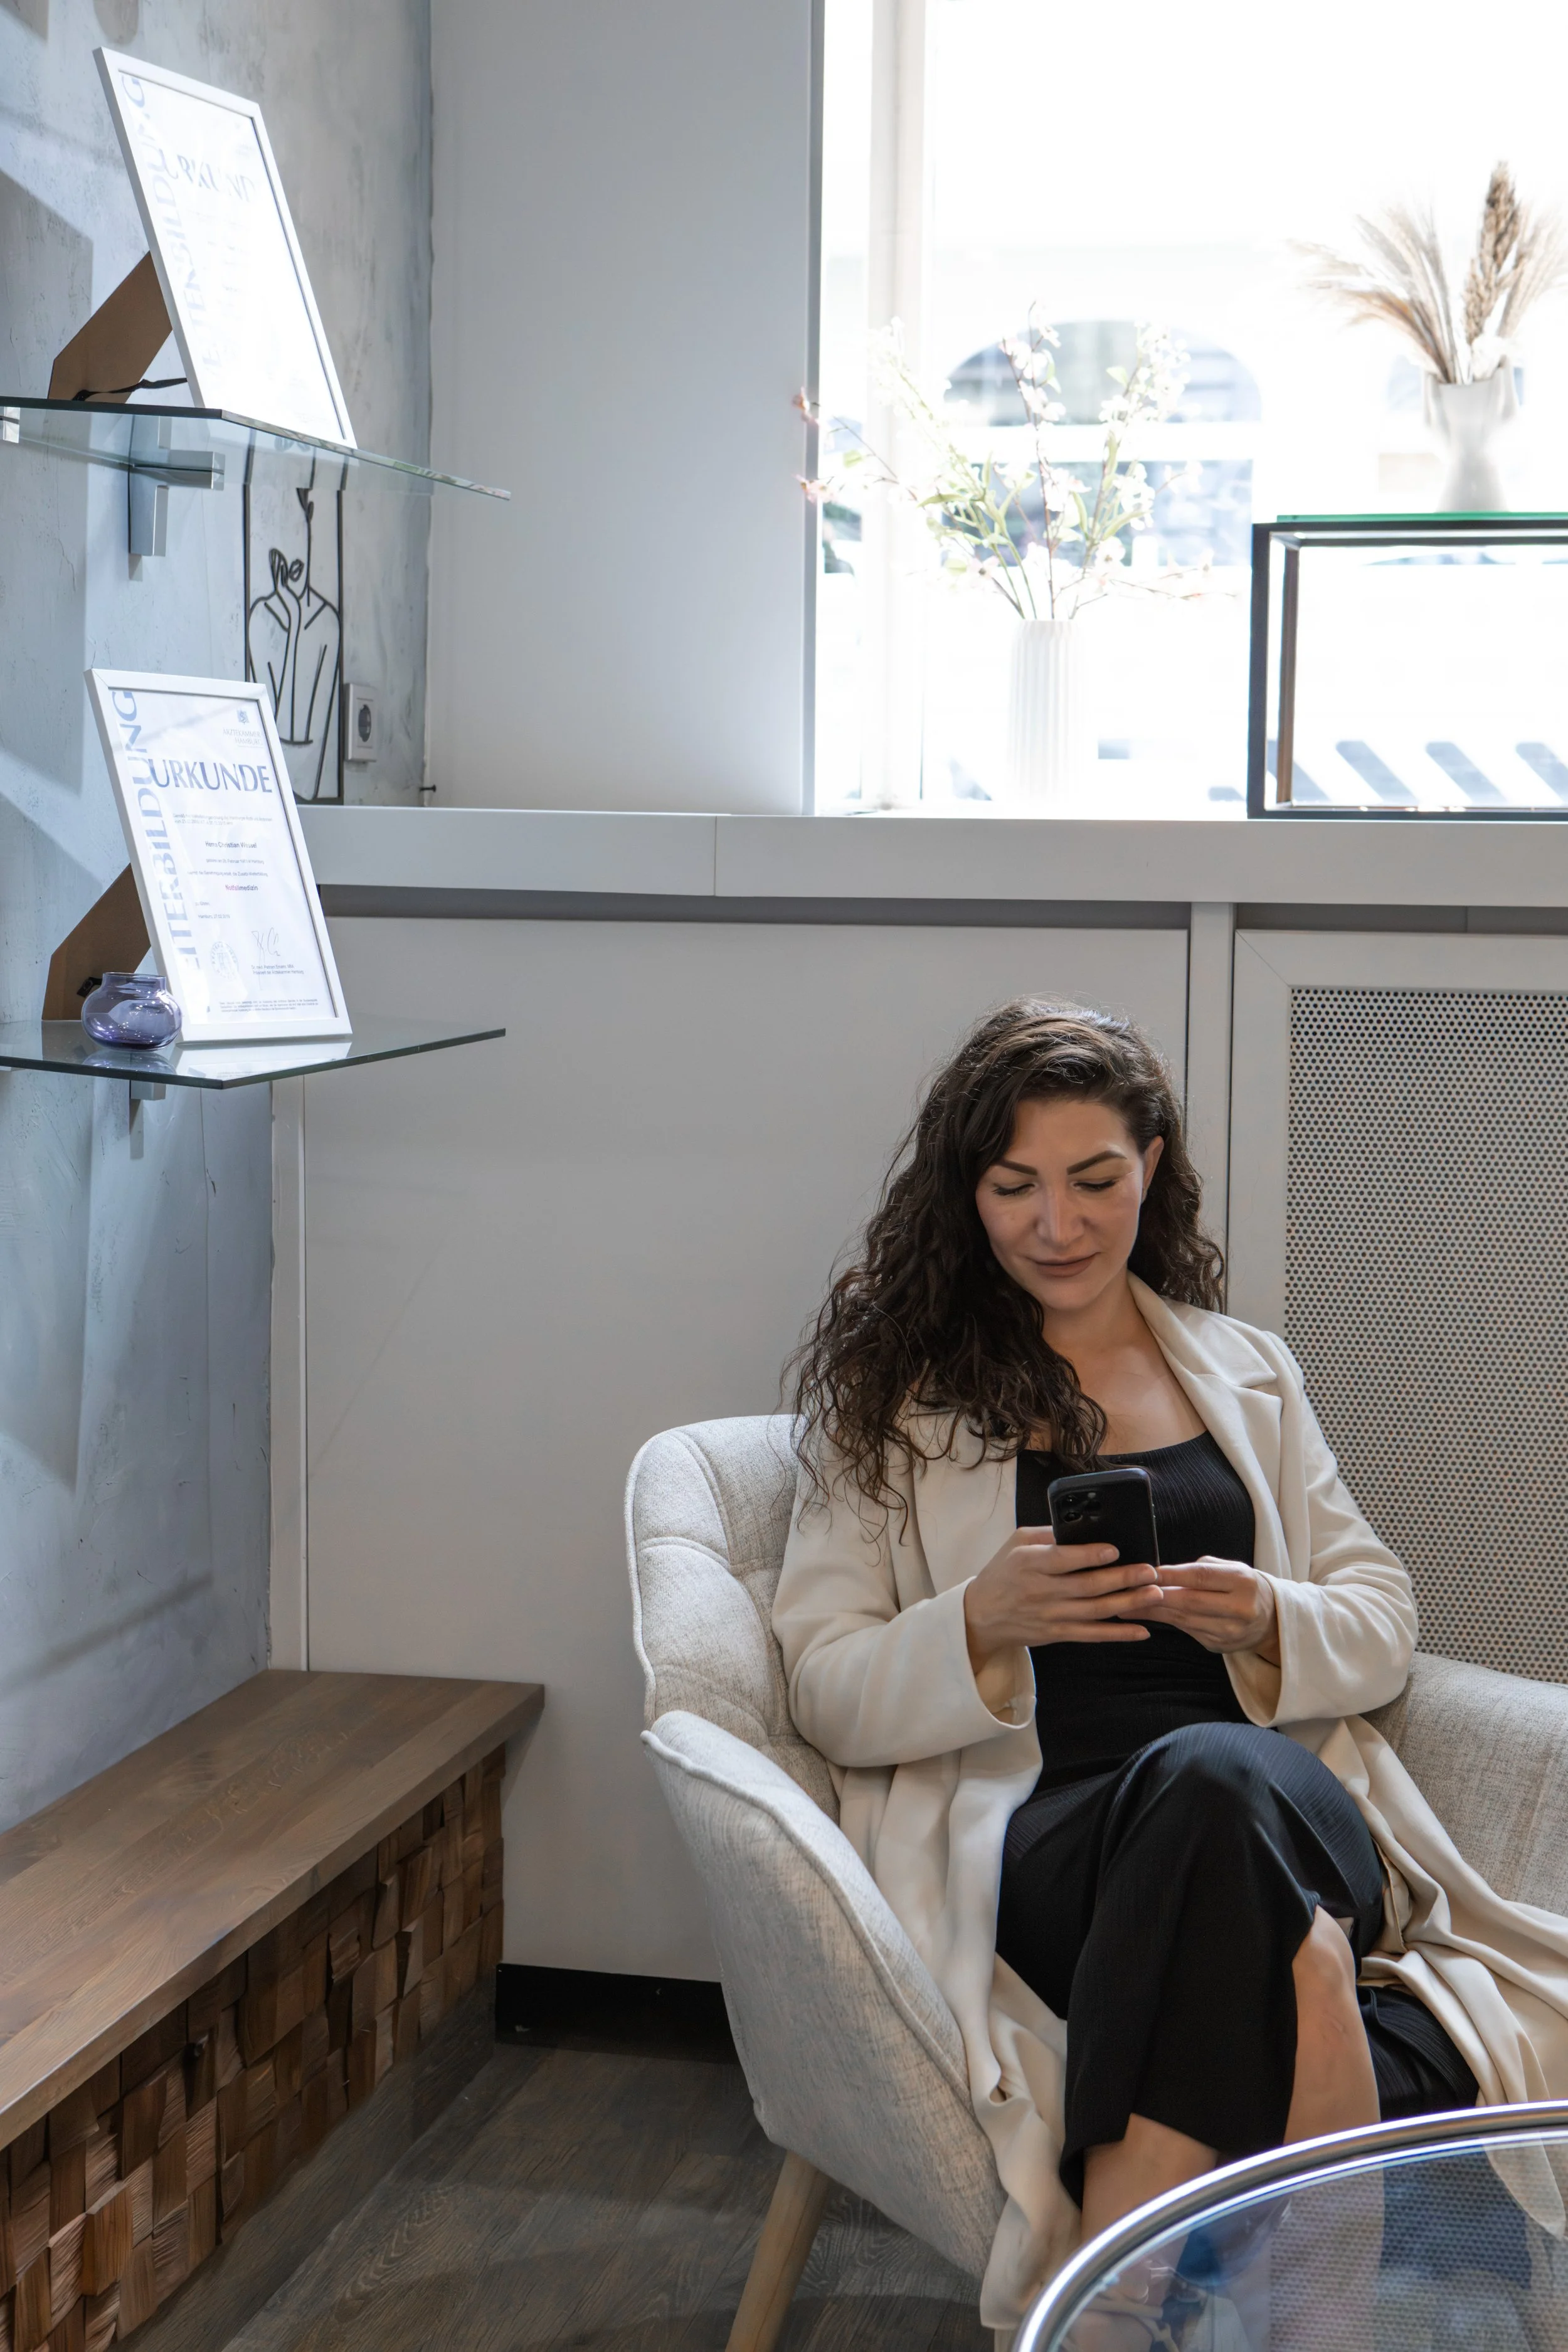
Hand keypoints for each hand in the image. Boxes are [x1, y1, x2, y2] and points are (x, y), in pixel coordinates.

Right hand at [963, 1525, 1157, 1673]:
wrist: (981, 1615)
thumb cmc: (1002, 1572)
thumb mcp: (1016, 1543)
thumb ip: (1047, 1534)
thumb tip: (1081, 1526)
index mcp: (1029, 1563)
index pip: (1063, 1559)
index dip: (1091, 1555)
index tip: (1116, 1549)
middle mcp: (1041, 1591)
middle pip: (1088, 1586)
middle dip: (1123, 1578)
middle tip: (1150, 1571)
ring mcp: (1051, 1616)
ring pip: (1096, 1611)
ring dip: (1129, 1603)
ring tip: (1155, 1594)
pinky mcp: (1057, 1634)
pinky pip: (1092, 1635)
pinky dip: (1118, 1634)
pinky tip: (1141, 1630)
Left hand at [1132, 1559, 1280, 1661]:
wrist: (1271, 1620)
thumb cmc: (1245, 1586)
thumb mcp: (1232, 1568)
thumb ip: (1201, 1569)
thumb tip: (1165, 1573)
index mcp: (1243, 1582)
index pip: (1201, 1577)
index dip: (1170, 1574)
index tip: (1145, 1572)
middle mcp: (1239, 1609)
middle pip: (1189, 1601)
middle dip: (1155, 1596)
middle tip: (1127, 1591)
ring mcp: (1229, 1632)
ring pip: (1184, 1619)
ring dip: (1153, 1612)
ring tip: (1127, 1605)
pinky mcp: (1218, 1646)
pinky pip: (1186, 1631)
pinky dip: (1166, 1621)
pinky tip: (1148, 1615)